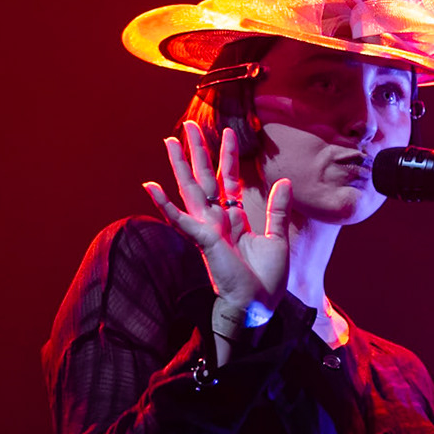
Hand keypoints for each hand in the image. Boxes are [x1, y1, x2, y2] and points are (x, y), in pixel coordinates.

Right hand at [144, 123, 291, 315]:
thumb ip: (277, 209)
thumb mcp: (277, 238)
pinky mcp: (203, 240)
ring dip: (179, 165)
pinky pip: (180, 219)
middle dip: (198, 151)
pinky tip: (150, 186)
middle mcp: (217, 221)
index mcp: (234, 220)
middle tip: (189, 125)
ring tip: (169, 140)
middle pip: (205, 178)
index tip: (229, 131)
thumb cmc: (265, 280)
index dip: (228, 155)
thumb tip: (284, 180)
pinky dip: (164, 203)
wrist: (258, 307)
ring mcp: (208, 229)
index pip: (229, 180)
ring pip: (190, 190)